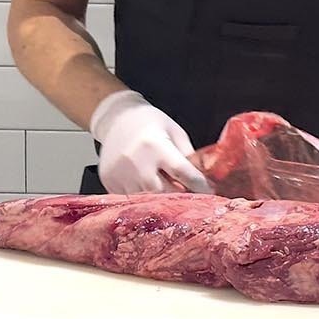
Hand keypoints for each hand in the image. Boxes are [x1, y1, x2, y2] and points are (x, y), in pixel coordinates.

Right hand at [89, 90, 210, 194]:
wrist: (116, 119)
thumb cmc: (149, 123)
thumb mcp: (174, 131)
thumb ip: (188, 155)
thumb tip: (204, 178)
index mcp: (156, 145)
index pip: (183, 173)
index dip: (199, 185)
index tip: (209, 191)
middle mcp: (137, 162)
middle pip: (165, 192)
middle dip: (179, 194)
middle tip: (187, 192)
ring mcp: (121, 174)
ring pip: (147, 199)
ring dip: (160, 197)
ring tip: (164, 186)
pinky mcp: (110, 182)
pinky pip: (131, 199)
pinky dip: (142, 196)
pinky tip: (145, 184)